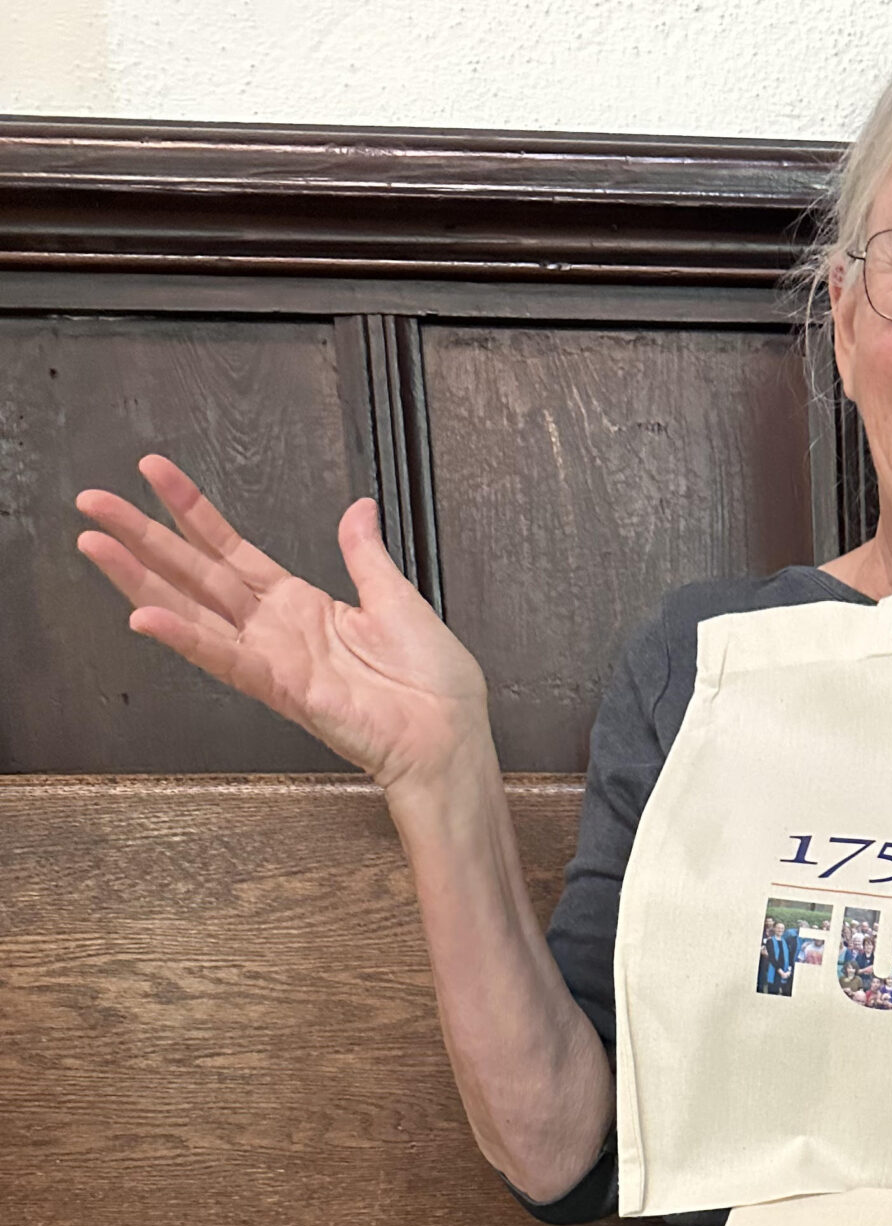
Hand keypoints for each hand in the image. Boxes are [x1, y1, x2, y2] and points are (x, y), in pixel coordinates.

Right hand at [75, 455, 489, 790]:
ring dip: (141, 580)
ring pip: (194, 612)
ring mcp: (274, 660)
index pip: (232, 550)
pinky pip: (226, 659)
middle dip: (143, 537)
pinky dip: (186, 638)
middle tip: (94, 503)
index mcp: (304, 606)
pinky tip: (146, 616)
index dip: (191, 511)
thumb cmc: (434, 684)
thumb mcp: (397, 598)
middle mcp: (279, 630)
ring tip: (96, 545)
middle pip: (196, 574)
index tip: (155, 474)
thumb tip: (358, 509)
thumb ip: (364, 554)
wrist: (450, 738)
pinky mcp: (282, 689)